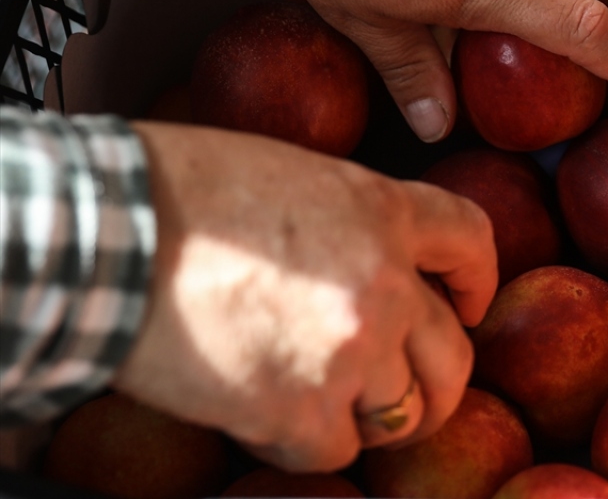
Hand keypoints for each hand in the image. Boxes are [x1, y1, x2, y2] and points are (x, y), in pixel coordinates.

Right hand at [113, 122, 497, 471]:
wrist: (111, 234)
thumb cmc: (181, 190)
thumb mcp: (294, 176)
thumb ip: (352, 222)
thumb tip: (367, 263)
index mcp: (384, 211)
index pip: (472, 243)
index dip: (477, 282)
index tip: (467, 306)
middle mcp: (384, 283)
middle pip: (454, 353)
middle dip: (441, 383)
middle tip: (415, 396)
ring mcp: (350, 349)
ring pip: (401, 413)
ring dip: (368, 417)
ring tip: (326, 406)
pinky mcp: (301, 410)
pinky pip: (332, 450)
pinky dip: (303, 442)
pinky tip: (264, 414)